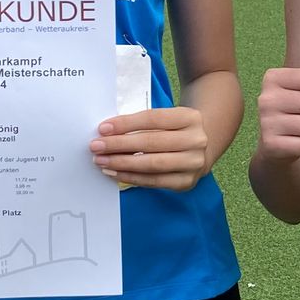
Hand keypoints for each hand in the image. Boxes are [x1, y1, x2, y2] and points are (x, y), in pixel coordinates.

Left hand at [90, 107, 213, 190]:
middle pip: (151, 142)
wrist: (202, 146)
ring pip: (152, 164)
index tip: (103, 128)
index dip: (126, 124)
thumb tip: (108, 132)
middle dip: (119, 145)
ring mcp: (194, 163)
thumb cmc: (174, 129)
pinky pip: (154, 181)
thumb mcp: (167, 118)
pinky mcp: (187, 182)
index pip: (153, 119)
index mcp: (190, 117)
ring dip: (122, 163)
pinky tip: (116, 173)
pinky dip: (132, 177)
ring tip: (102, 161)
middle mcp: (196, 140)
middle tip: (96, 146)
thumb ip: (142, 122)